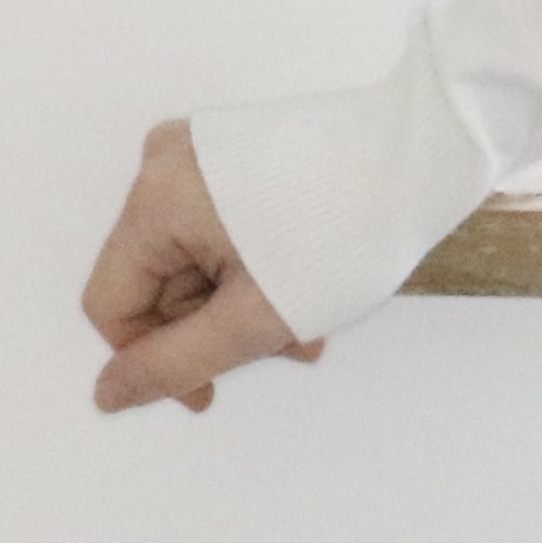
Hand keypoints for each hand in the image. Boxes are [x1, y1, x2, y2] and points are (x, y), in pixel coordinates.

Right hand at [84, 118, 322, 414]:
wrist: (433, 150)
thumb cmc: (350, 230)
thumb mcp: (254, 319)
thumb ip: (174, 365)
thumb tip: (108, 393)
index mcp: (153, 196)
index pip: (113, 305)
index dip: (154, 360)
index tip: (210, 390)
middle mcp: (168, 162)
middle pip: (160, 280)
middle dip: (218, 327)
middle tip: (287, 345)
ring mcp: (209, 151)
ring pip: (199, 258)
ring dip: (246, 303)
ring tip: (311, 322)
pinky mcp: (245, 149)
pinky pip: (225, 226)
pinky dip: (258, 265)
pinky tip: (310, 287)